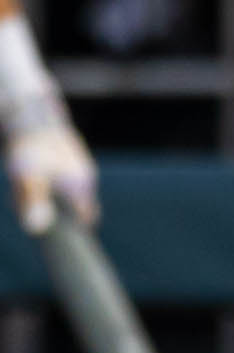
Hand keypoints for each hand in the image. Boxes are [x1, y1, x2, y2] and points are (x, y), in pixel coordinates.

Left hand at [6, 88, 97, 234]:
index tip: (59, 237)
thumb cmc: (29, 148)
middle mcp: (86, 177)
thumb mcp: (27, 177)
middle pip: (78, 210)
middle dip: (59, 216)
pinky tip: (34, 178)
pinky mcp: (71, 162)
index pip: (87, 219)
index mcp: (80, 185)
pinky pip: (65, 184)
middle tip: (32, 206)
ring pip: (70, 196)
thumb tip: (38, 229)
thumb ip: (34, 203)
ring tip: (28, 188)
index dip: (76, 231)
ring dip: (52, 201)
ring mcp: (81, 168)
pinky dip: (51, 188)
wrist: (31, 115)